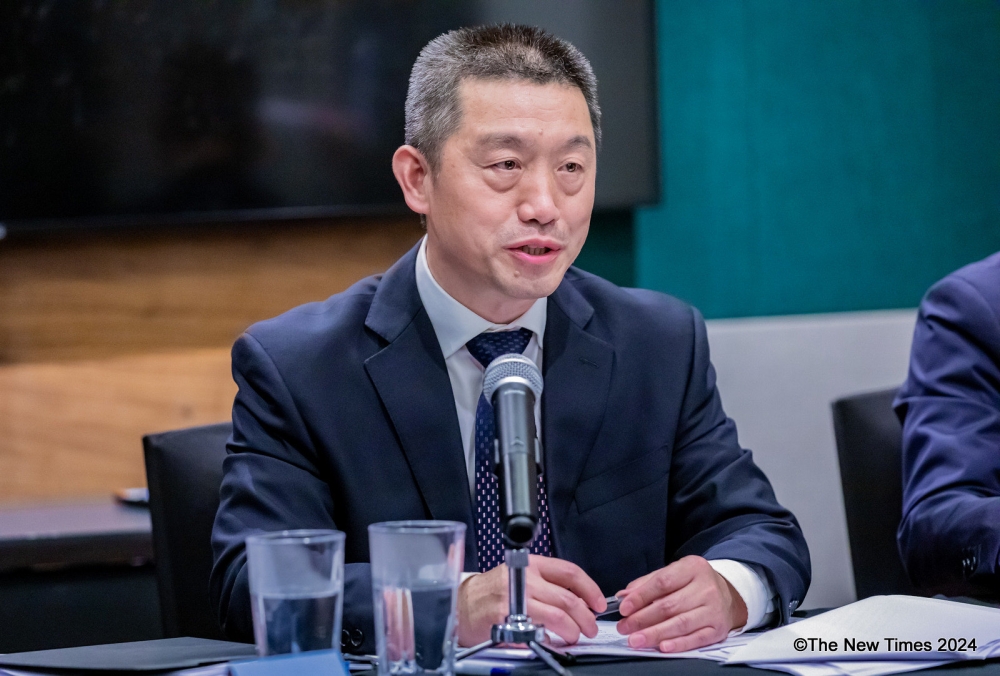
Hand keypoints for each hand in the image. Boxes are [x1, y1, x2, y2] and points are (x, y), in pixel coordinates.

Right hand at [456, 555, 606, 645]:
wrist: (462, 604)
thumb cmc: (493, 591)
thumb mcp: (520, 575)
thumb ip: (547, 583)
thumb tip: (578, 600)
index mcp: (531, 565)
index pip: (569, 572)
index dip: (589, 589)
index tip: (598, 603)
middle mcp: (524, 579)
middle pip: (567, 598)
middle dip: (585, 617)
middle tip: (590, 627)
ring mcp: (515, 600)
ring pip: (557, 616)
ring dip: (571, 630)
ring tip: (573, 636)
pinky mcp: (506, 619)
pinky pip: (536, 632)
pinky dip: (548, 640)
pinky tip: (550, 641)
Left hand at [615, 555, 747, 652]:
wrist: (728, 595)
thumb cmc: (694, 583)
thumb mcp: (673, 573)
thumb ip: (647, 583)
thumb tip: (624, 597)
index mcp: (693, 567)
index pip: (663, 582)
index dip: (641, 596)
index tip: (624, 608)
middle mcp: (706, 587)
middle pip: (669, 606)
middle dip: (642, 619)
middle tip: (625, 627)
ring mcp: (714, 609)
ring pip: (680, 624)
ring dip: (655, 634)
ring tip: (636, 639)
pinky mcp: (718, 629)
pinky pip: (696, 639)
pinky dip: (678, 644)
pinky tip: (662, 647)